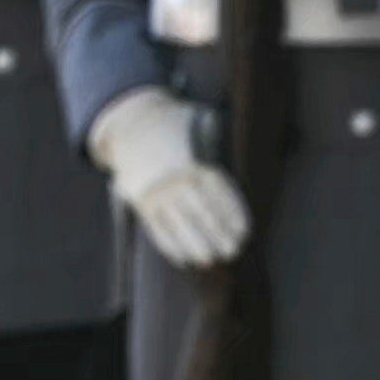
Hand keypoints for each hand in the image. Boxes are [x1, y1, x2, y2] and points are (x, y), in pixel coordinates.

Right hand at [90, 85, 249, 268]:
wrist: (128, 122)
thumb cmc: (174, 122)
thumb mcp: (199, 120)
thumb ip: (220, 137)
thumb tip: (251, 141)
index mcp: (195, 162)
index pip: (221, 196)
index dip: (234, 217)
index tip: (244, 234)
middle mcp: (176, 179)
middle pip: (203, 215)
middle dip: (219, 236)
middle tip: (232, 251)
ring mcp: (156, 192)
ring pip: (180, 226)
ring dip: (196, 246)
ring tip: (209, 259)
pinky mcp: (140, 201)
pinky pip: (157, 229)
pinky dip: (170, 247)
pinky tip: (183, 259)